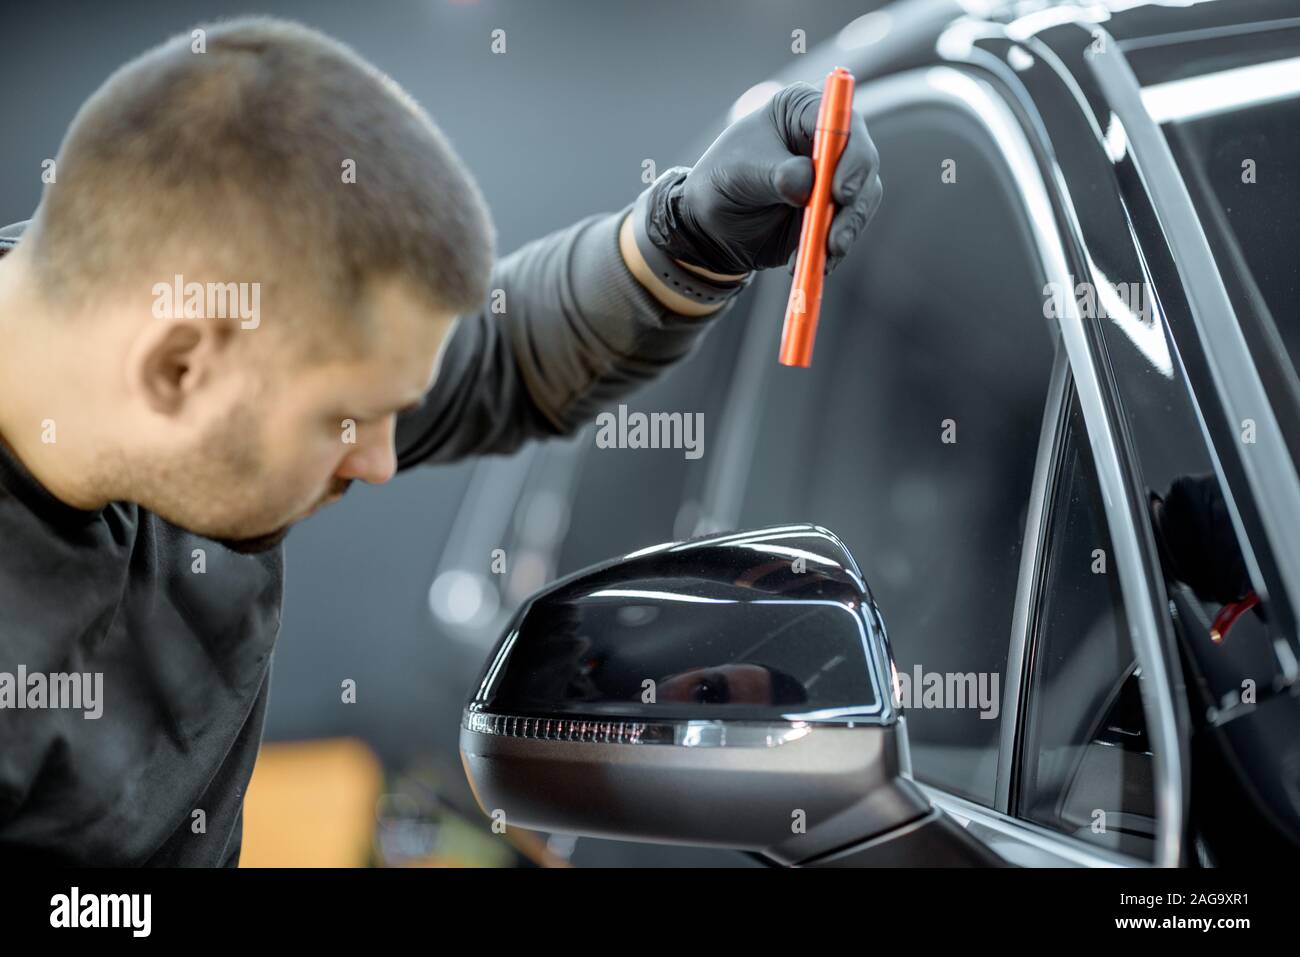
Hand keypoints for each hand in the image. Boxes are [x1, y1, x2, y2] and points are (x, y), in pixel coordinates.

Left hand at [646, 81, 881, 275]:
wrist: (713, 224)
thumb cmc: (723, 179)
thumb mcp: (741, 171)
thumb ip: (777, 175)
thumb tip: (808, 186)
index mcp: (802, 110)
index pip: (841, 121)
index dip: (849, 154)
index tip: (839, 191)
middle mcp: (827, 138)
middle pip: (863, 161)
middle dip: (855, 200)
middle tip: (837, 233)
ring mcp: (835, 174)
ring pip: (863, 198)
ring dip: (847, 229)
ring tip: (825, 254)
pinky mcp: (835, 209)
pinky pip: (849, 227)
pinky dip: (835, 249)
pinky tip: (817, 264)